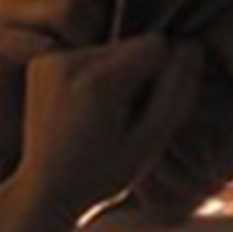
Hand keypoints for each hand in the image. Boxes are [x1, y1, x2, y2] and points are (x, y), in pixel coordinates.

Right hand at [0, 0, 111, 159]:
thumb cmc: (25, 93)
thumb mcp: (62, 54)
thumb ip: (90, 31)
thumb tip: (144, 27)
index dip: (108, 5)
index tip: (110, 45)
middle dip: (99, 19)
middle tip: (99, 58)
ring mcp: (2, 18)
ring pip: (63, 7)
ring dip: (83, 40)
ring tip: (83, 71)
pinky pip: (39, 42)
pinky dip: (59, 63)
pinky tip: (61, 86)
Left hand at [15, 34, 203, 216]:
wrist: (44, 189)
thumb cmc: (101, 175)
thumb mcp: (150, 142)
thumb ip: (175, 92)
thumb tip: (191, 46)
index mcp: (96, 82)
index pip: (157, 45)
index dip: (161, 78)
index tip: (141, 113)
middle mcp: (66, 61)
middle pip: (132, 43)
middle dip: (137, 74)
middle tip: (118, 119)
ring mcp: (48, 59)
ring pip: (111, 46)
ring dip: (116, 75)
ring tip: (99, 116)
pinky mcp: (41, 62)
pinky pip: (87, 54)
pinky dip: (93, 74)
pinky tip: (82, 107)